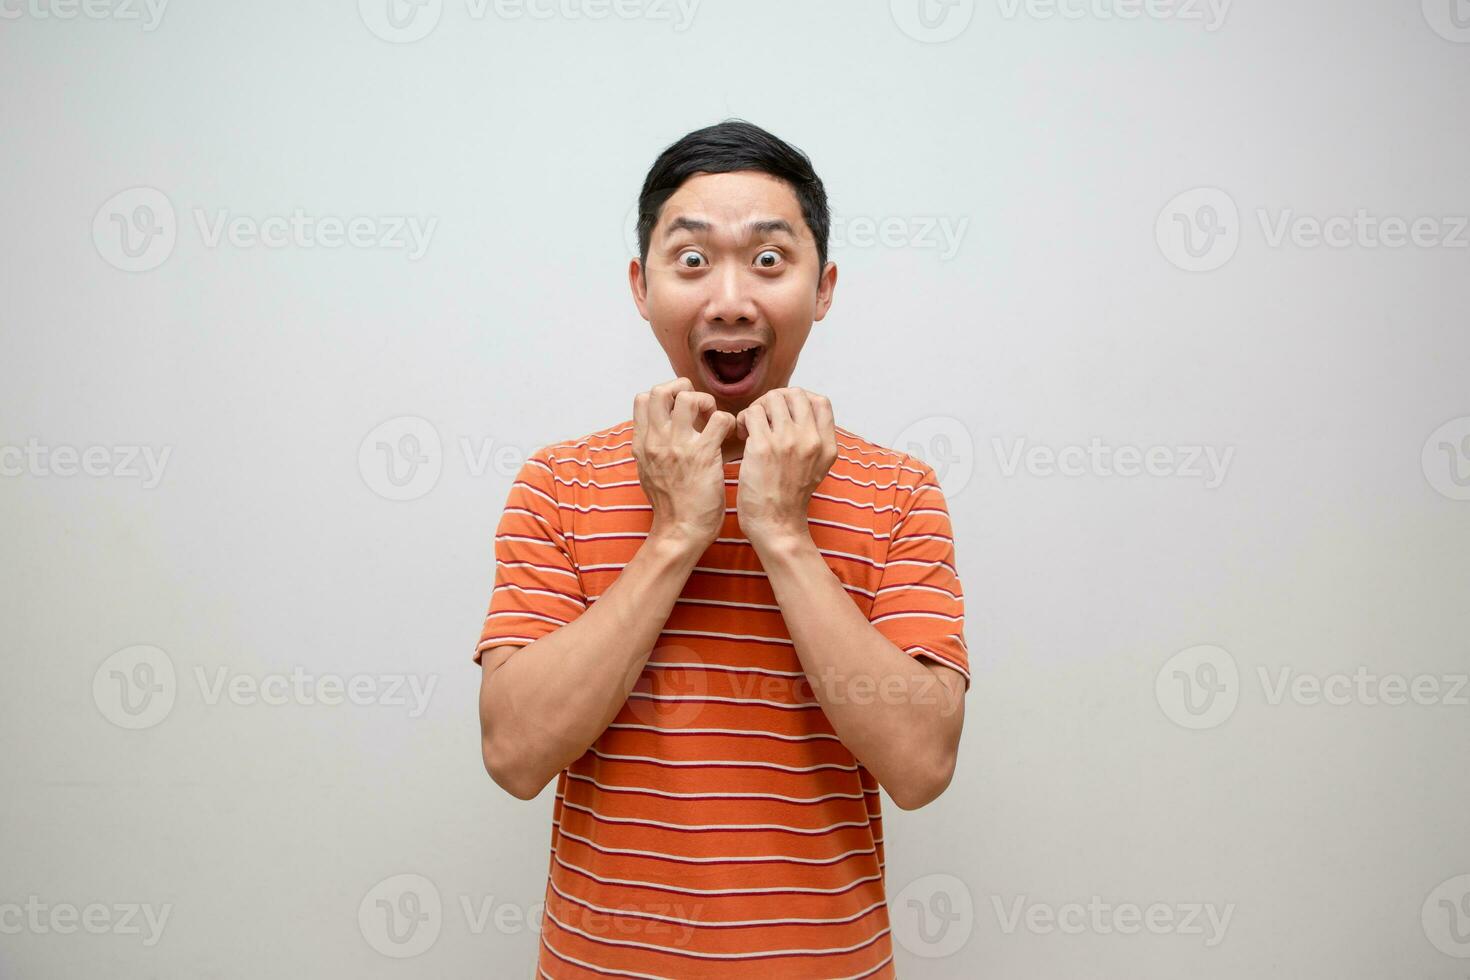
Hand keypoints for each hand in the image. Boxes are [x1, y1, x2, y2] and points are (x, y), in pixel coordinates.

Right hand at [632, 377, 736, 549]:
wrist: (680, 532)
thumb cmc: (670, 506)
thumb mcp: (646, 472)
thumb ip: (650, 449)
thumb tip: (654, 431)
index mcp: (642, 444)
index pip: (642, 399)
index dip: (664, 395)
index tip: (678, 409)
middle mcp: (657, 440)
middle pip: (661, 389)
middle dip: (683, 389)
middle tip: (697, 407)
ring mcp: (679, 446)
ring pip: (689, 397)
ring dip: (706, 402)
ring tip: (712, 419)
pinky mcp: (704, 455)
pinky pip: (719, 419)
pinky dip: (728, 421)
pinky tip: (728, 435)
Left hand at [734, 388, 837, 550]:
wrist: (776, 525)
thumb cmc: (790, 498)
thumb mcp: (817, 468)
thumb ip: (816, 441)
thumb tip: (803, 412)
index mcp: (827, 445)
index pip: (820, 401)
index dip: (799, 401)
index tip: (785, 415)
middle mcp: (811, 440)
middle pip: (795, 394)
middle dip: (776, 400)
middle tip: (764, 418)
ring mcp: (788, 442)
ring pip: (771, 399)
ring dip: (757, 408)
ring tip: (751, 427)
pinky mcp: (763, 447)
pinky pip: (751, 413)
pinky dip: (742, 419)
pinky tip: (742, 435)